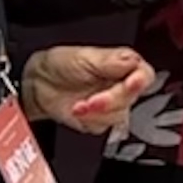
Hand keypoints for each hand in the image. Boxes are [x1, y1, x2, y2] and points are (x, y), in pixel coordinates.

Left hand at [21, 43, 155, 130]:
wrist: (38, 83)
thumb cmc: (60, 64)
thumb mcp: (85, 55)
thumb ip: (112, 60)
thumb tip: (134, 60)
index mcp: (123, 66)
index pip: (144, 75)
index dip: (139, 82)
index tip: (130, 84)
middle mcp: (121, 86)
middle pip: (132, 99)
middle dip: (111, 101)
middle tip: (92, 100)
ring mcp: (112, 105)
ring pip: (119, 116)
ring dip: (96, 113)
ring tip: (78, 105)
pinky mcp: (100, 120)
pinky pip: (103, 127)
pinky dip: (88, 121)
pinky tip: (77, 111)